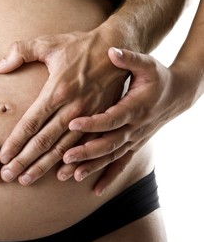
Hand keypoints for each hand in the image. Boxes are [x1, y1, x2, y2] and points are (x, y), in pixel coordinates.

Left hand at [0, 31, 127, 184]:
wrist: (117, 47)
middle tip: (8, 176)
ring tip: (27, 180)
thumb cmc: (80, 45)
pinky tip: (62, 175)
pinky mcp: (102, 120)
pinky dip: (74, 163)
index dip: (15, 143)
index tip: (3, 158)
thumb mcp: (49, 43)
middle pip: (43, 142)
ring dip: (44, 166)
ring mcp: (89, 117)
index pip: (30, 124)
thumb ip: (21, 52)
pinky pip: (86, 147)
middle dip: (24, 161)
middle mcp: (72, 108)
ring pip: (63, 149)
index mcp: (56, 91)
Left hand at [62, 47, 184, 194]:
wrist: (177, 95)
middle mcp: (135, 127)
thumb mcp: (147, 64)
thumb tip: (111, 51)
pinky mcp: (133, 146)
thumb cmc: (157, 77)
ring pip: (111, 157)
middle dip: (86, 152)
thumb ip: (129, 59)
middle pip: (109, 143)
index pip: (111, 117)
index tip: (72, 123)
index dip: (93, 122)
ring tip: (71, 175)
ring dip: (92, 167)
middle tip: (64, 158)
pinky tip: (95, 190)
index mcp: (134, 106)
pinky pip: (120, 164)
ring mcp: (134, 139)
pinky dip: (108, 177)